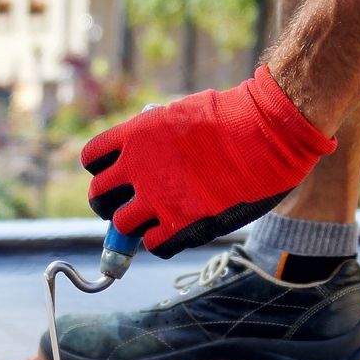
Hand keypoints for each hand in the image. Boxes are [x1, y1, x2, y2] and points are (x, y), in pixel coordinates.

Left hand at [82, 66, 335, 257]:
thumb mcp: (182, 114)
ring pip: (122, 226)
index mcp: (136, 134)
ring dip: (135, 226)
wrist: (267, 132)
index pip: (92, 159)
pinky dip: (161, 241)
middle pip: (98, 196)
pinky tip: (176, 231)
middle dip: (109, 203)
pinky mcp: (180, 224)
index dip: (103, 170)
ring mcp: (157, 198)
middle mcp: (137, 167)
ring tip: (155, 220)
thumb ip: (158, 138)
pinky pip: (153, 245)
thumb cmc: (236, 118)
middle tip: (127, 206)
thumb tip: (150, 155)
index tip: (117, 175)